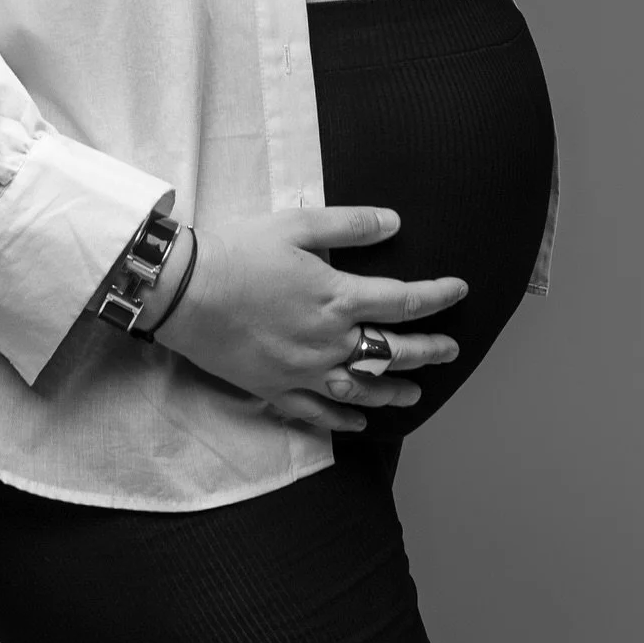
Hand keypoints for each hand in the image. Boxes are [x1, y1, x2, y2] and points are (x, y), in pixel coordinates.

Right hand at [154, 208, 464, 434]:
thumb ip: (349, 225)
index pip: (404, 302)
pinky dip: (344, 419)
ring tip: (415, 392)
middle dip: (428, 350)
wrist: (184, 291)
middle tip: (451, 350)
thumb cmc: (238, 251)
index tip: (459, 291)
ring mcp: (304, 370)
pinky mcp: (276, 387)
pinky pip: (318, 413)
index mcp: (338, 298)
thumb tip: (395, 221)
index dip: (437, 296)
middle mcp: (330, 341)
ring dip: (394, 390)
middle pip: (393, 350)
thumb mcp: (296, 225)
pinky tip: (360, 420)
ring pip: (362, 388)